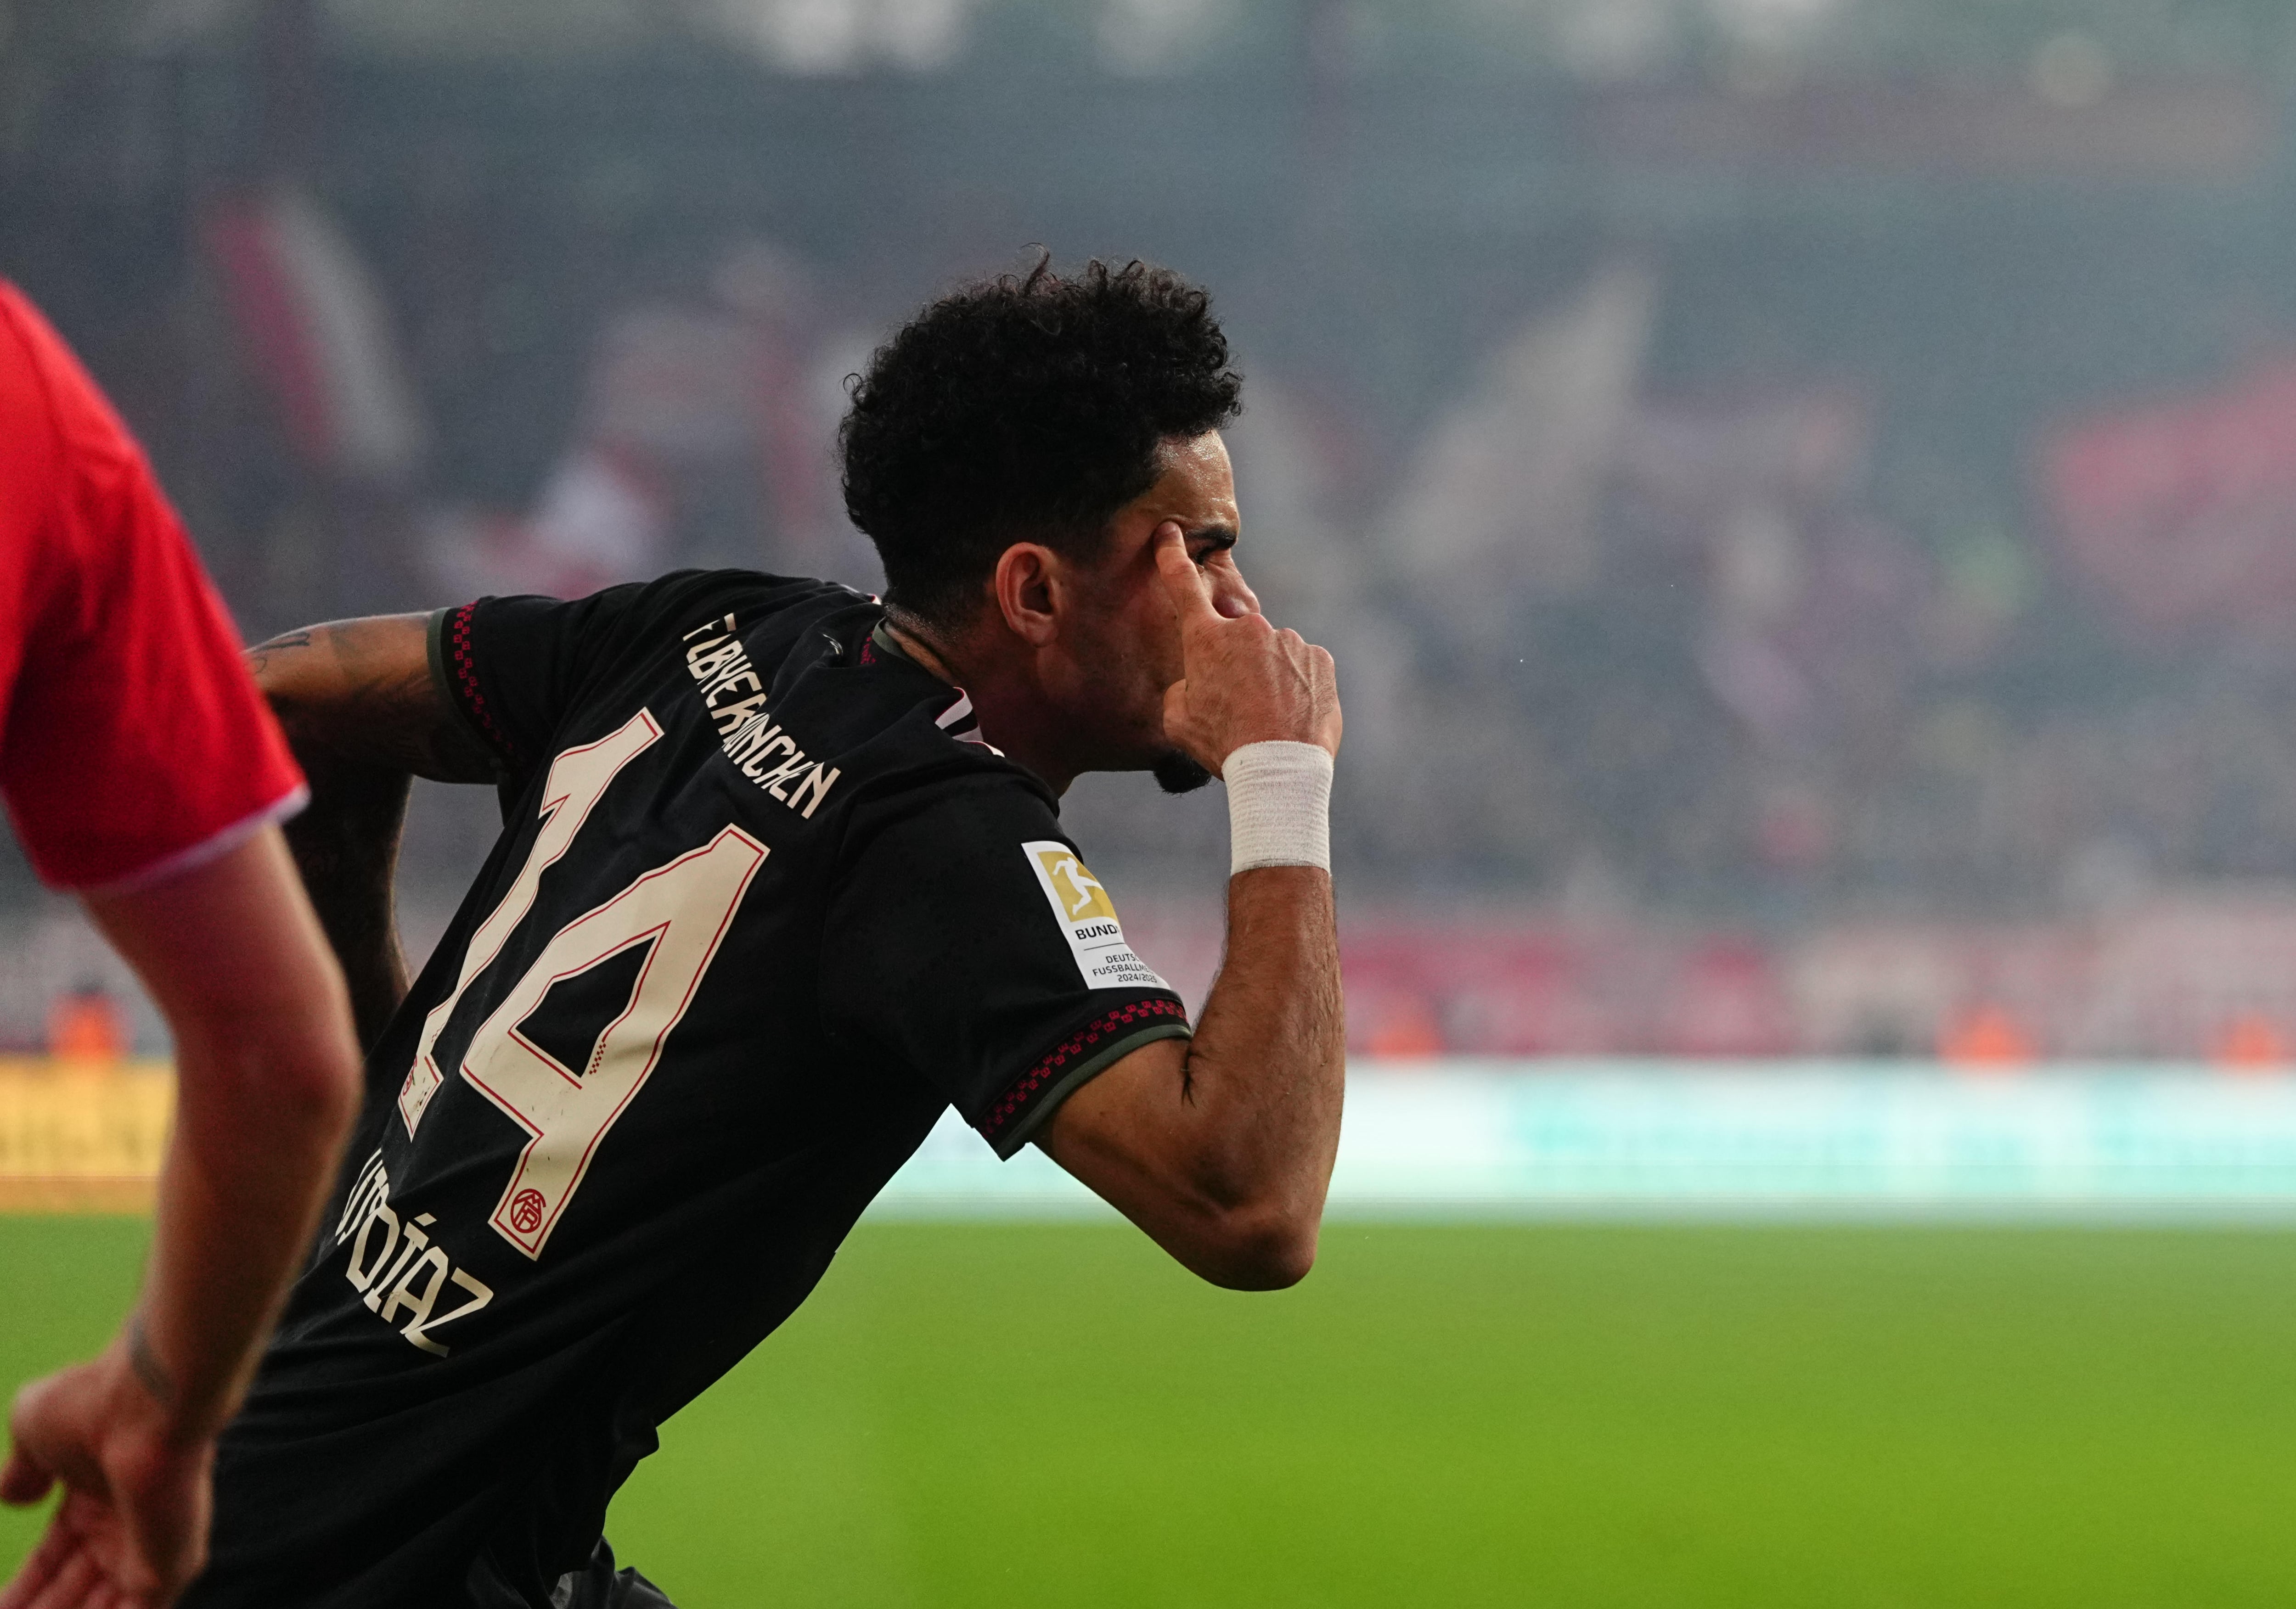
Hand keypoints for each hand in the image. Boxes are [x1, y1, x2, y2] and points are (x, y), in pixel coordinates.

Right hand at [1, 1342, 213, 1608]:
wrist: (149, 1405)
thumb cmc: (92, 1406)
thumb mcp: (34, 1431)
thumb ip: (23, 1470)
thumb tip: (14, 1496)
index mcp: (98, 1495)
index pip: (55, 1557)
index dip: (26, 1586)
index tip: (1, 1607)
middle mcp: (127, 1525)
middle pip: (75, 1589)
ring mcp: (151, 1550)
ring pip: (101, 1608)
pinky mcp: (167, 1572)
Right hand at [1154, 524, 1340, 775]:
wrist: (1280, 769)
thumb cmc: (1223, 746)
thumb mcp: (1179, 721)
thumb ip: (1182, 689)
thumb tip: (1196, 682)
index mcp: (1206, 639)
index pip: (1182, 585)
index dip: (1172, 557)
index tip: (1169, 532)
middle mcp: (1248, 630)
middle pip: (1237, 637)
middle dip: (1236, 663)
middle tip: (1237, 704)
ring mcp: (1288, 641)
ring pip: (1272, 654)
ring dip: (1268, 677)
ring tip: (1268, 718)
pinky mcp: (1320, 659)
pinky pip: (1302, 667)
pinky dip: (1297, 687)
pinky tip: (1292, 715)